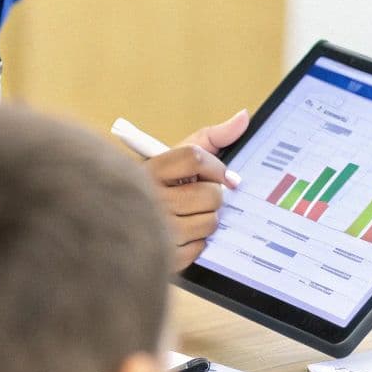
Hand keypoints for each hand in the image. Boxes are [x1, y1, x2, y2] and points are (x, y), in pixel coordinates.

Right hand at [148, 109, 249, 269]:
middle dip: (212, 196)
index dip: (215, 167)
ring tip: (188, 214)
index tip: (219, 175)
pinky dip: (196, 242)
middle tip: (197, 196)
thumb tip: (244, 117)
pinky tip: (182, 233)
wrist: (128, 219)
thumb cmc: (164, 183)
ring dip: (206, 219)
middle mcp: (150, 197)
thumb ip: (213, 137)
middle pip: (210, 195)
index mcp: (153, 168)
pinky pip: (200, 247)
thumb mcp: (180, 155)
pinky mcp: (161, 255)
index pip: (195, 158)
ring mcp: (155, 228)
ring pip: (210, 223)